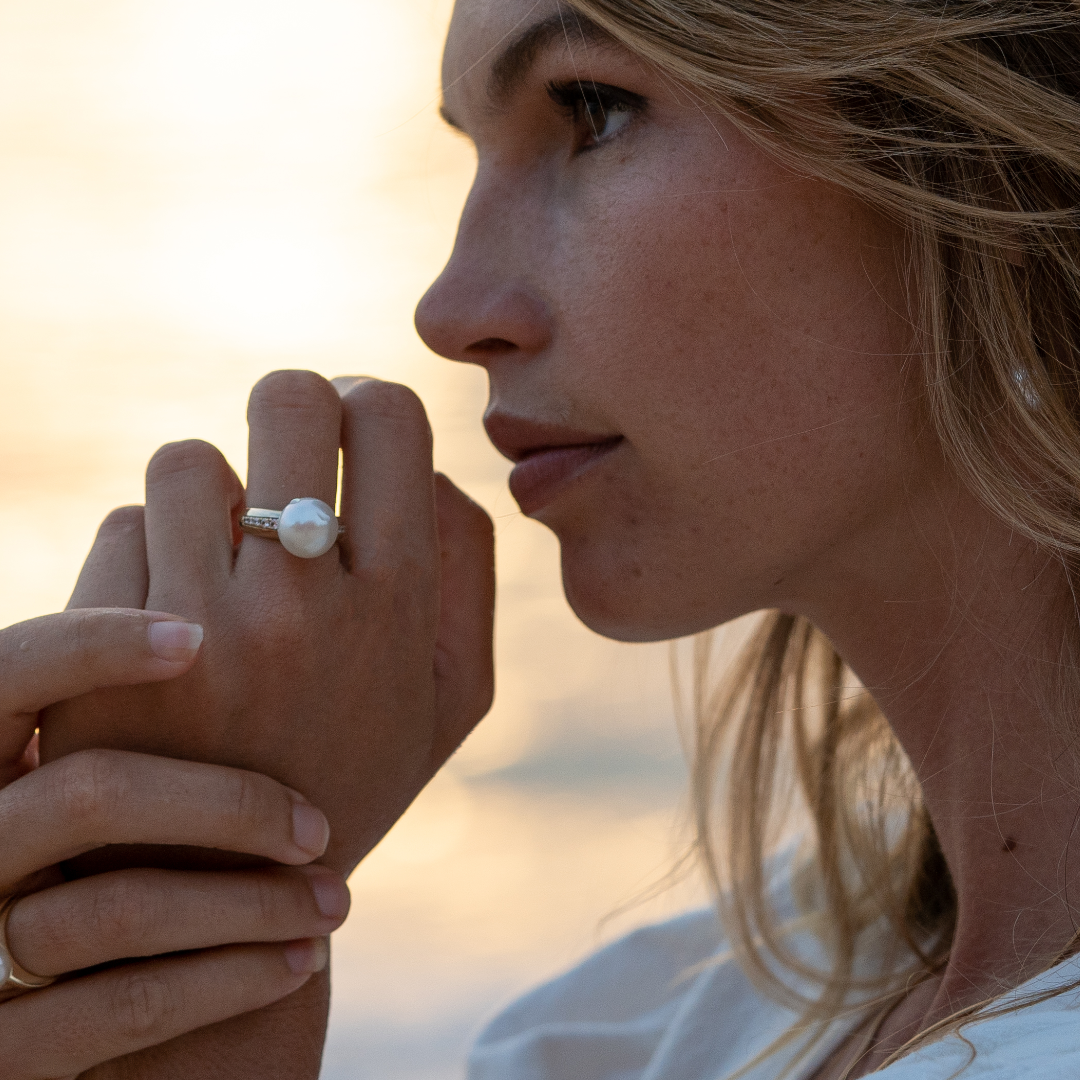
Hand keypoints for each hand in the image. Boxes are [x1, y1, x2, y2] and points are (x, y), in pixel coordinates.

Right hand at [0, 608, 348, 1078]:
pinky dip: (230, 980)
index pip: (15, 671)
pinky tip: (302, 961)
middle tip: (318, 824)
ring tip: (337, 900)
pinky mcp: (7, 1048)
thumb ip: (127, 707)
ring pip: (118, 906)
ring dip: (251, 904)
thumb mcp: (91, 778)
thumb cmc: (103, 867)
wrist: (89, 1010)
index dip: (95, 645)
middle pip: (88, 789)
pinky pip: (122, 1008)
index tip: (199, 637)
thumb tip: (221, 595)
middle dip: (225, 804)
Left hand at [40, 370, 495, 876]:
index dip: (371, 405)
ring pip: (187, 462)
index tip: (354, 435)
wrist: (229, 900)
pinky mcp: (107, 647)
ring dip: (206, 496)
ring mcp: (198, 624)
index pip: (390, 418)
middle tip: (285, 452)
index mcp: (398, 606)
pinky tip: (168, 615)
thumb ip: (469, 567)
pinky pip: (123, 528)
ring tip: (221, 555)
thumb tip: (426, 464)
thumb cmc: (355, 775)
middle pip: (288, 400)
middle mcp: (303, 603)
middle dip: (291, 408)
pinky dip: (147, 553)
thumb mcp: (455, 694)